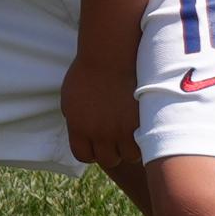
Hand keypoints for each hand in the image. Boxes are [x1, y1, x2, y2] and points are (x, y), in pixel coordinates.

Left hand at [60, 52, 139, 171]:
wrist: (110, 56)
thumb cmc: (88, 72)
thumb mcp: (70, 98)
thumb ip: (74, 120)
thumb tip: (80, 134)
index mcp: (78, 128)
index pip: (84, 156)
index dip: (92, 151)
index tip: (98, 143)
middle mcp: (99, 134)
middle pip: (108, 159)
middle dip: (112, 151)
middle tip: (117, 138)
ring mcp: (121, 130)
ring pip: (128, 155)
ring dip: (130, 147)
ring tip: (132, 133)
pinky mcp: (140, 124)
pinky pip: (144, 145)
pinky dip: (143, 140)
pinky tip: (142, 128)